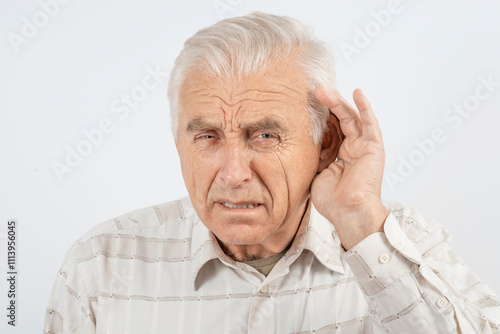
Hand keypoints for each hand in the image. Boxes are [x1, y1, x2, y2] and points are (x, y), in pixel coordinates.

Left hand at [311, 87, 388, 249]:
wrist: (347, 212)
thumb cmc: (332, 200)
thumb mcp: (316, 172)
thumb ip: (314, 154)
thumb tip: (302, 141)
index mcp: (340, 154)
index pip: (330, 128)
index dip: (319, 114)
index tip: (304, 102)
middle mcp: (352, 147)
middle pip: (339, 119)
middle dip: (326, 104)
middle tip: (312, 91)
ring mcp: (363, 146)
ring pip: (350, 117)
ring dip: (337, 101)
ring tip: (322, 90)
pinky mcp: (373, 146)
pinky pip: (369, 123)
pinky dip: (364, 107)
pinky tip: (356, 92)